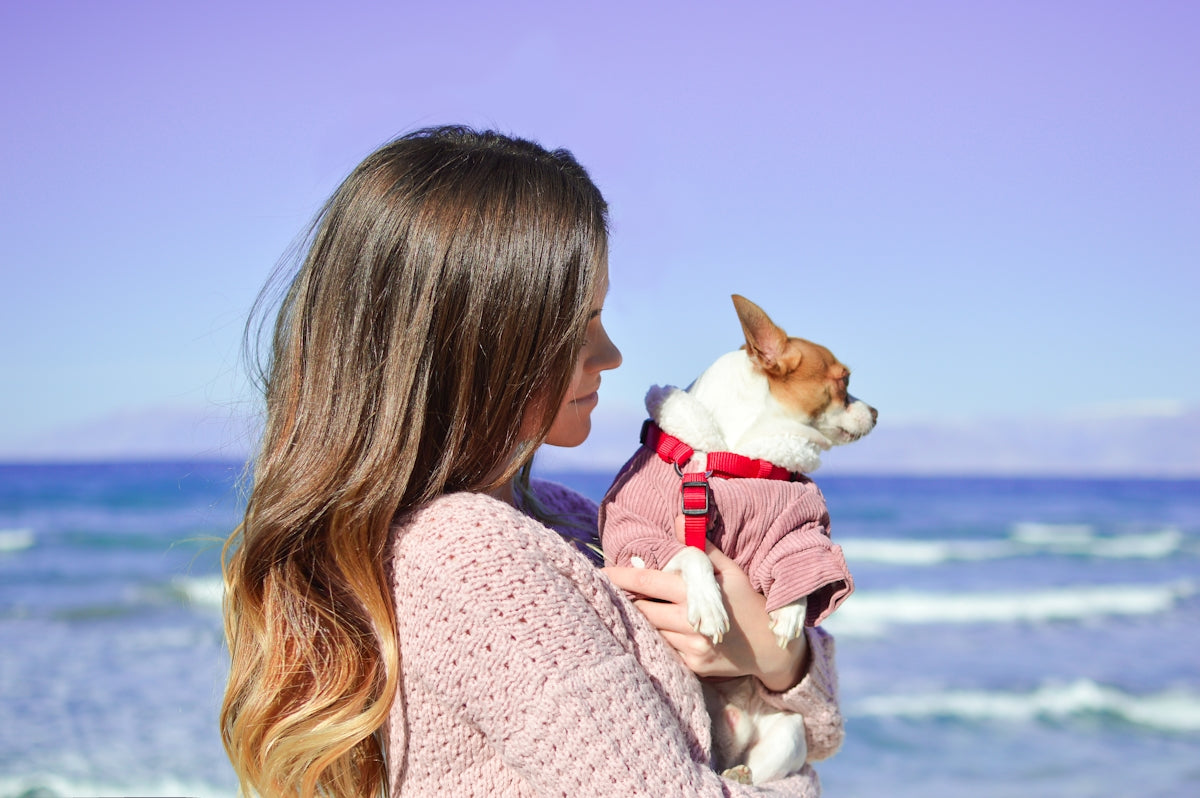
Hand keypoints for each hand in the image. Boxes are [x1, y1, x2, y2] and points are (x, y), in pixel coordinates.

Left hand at [602, 517, 809, 691]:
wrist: (772, 649)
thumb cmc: (748, 602)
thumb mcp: (731, 571)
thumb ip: (701, 547)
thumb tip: (678, 518)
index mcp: (696, 596)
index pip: (647, 583)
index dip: (621, 577)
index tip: (601, 573)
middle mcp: (691, 624)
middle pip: (642, 610)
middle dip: (625, 600)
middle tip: (609, 590)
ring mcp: (691, 648)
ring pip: (651, 631)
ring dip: (640, 620)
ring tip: (631, 607)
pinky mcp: (692, 666)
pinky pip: (664, 649)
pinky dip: (658, 637)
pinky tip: (659, 628)